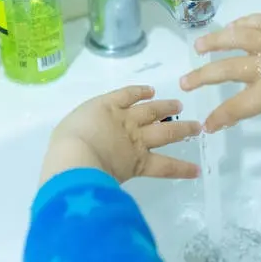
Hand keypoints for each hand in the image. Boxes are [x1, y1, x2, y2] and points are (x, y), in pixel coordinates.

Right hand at [40, 85, 201, 184]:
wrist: (76, 156)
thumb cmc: (65, 141)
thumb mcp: (68, 128)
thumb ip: (80, 130)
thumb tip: (85, 140)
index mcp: (105, 108)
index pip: (126, 95)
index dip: (140, 92)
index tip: (150, 91)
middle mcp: (125, 120)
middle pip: (151, 111)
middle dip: (166, 107)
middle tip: (180, 105)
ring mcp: (137, 140)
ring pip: (165, 131)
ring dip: (182, 129)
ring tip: (195, 127)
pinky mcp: (142, 162)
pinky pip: (166, 166)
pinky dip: (182, 168)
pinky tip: (195, 169)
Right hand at [180, 14, 260, 132]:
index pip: (236, 108)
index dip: (219, 118)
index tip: (208, 125)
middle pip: (225, 69)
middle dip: (202, 77)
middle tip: (185, 81)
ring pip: (238, 38)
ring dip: (215, 41)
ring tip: (199, 45)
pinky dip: (245, 22)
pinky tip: (234, 26)